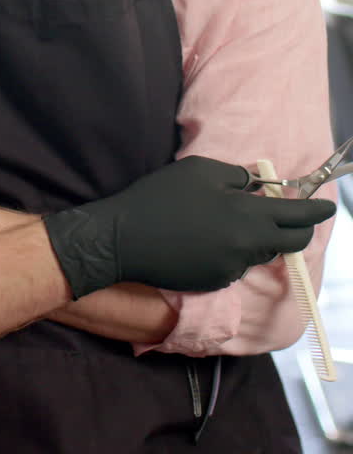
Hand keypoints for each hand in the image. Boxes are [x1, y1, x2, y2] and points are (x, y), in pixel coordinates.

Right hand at [43, 155, 335, 298]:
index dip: (317, 210)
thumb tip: (256, 187)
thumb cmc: (160, 197)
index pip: (298, 216)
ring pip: (260, 252)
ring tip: (227, 221)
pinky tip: (204, 239)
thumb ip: (236, 177)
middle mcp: (246, 246)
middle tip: (289, 216)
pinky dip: (231, 251)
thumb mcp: (199, 171)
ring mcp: (232, 268)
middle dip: (297, 229)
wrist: (123, 238)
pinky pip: (235, 264)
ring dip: (257, 238)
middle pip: (289, 242)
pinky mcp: (215, 282)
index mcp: (247, 215)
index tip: (328, 206)